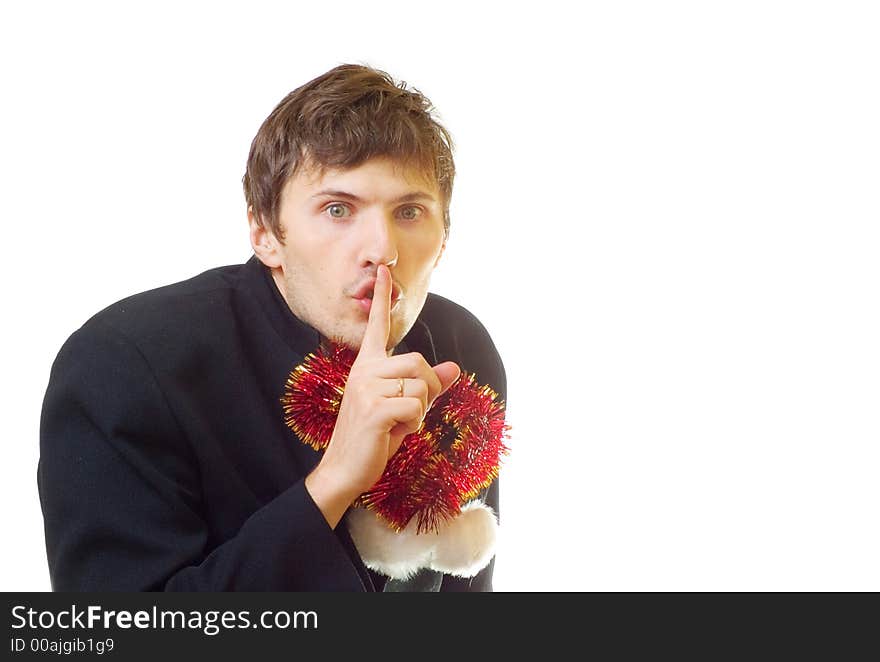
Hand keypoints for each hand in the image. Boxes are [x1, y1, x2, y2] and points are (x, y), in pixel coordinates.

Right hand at [304, 264, 460, 527]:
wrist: (344, 470)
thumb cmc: (374, 438)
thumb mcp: (404, 409)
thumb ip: (428, 386)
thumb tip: (454, 368)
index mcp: (368, 366)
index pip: (377, 327)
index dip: (382, 298)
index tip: (382, 270)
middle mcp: (365, 371)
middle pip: (419, 362)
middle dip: (427, 390)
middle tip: (409, 412)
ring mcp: (366, 388)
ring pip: (420, 386)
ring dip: (420, 411)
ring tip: (397, 424)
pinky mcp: (373, 408)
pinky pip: (415, 406)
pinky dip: (414, 423)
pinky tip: (393, 433)